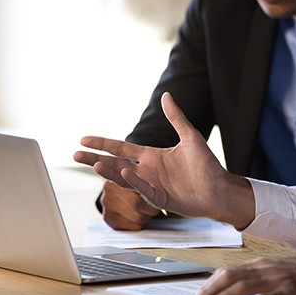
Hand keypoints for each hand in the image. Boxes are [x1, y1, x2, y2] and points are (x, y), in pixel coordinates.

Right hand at [74, 92, 255, 227]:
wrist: (220, 189)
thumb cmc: (207, 165)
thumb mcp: (190, 137)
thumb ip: (176, 118)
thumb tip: (166, 95)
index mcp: (151, 156)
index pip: (121, 148)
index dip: (103, 144)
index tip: (84, 139)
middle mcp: (147, 171)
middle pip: (115, 164)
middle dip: (95, 159)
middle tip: (75, 155)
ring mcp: (152, 186)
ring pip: (124, 178)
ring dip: (110, 171)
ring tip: (95, 164)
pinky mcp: (160, 199)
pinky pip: (144, 190)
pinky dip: (135, 182)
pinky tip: (126, 172)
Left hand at [195, 255, 295, 294]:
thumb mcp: (283, 274)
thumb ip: (263, 280)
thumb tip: (243, 290)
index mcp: (264, 264)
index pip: (229, 271)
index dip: (210, 284)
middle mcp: (267, 268)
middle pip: (228, 277)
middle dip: (208, 292)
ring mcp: (277, 280)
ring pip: (239, 287)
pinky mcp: (288, 293)